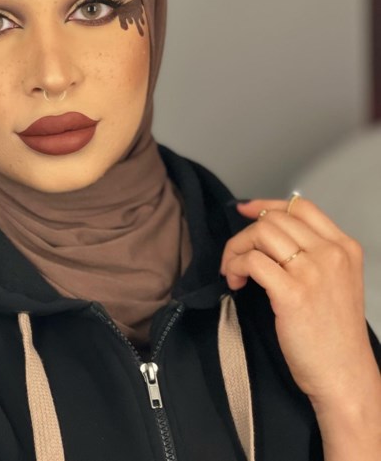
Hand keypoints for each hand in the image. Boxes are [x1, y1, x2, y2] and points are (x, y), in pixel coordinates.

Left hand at [220, 196, 378, 409]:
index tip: (246, 210)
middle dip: (245, 233)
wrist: (345, 375)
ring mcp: (313, 272)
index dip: (267, 204)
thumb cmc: (335, 335)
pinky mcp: (292, 293)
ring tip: (234, 271)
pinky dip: (236, 266)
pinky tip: (236, 282)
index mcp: (344, 247)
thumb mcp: (337, 282)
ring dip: (237, 248)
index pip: (301, 206)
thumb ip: (314, 254)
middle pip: (275, 218)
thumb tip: (270, 231)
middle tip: (236, 256)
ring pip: (261, 233)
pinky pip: (252, 261)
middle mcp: (331, 253)